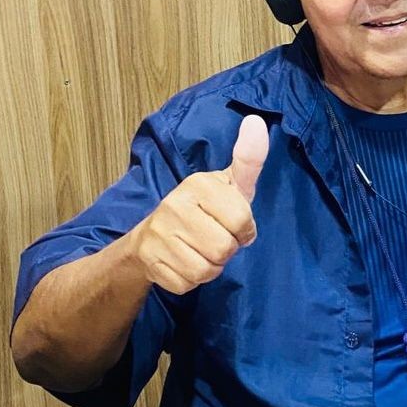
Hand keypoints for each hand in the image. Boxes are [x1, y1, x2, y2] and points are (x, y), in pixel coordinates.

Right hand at [128, 115, 269, 294]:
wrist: (151, 236)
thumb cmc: (203, 208)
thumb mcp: (228, 184)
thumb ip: (248, 159)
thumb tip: (257, 121)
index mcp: (198, 184)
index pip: (241, 220)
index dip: (244, 229)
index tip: (234, 223)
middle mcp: (175, 205)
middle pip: (223, 249)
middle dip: (226, 250)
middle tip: (214, 238)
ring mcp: (159, 234)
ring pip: (206, 270)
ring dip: (210, 267)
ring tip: (200, 250)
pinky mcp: (150, 261)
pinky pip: (187, 284)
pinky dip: (191, 280)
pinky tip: (183, 261)